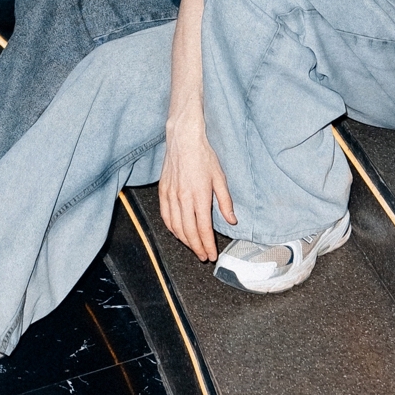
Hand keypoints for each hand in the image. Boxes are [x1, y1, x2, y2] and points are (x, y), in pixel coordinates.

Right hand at [159, 119, 236, 261]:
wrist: (183, 139)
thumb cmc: (203, 156)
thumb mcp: (220, 178)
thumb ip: (225, 202)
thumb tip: (232, 220)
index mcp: (199, 195)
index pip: (203, 228)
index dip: (207, 245)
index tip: (212, 255)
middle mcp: (183, 198)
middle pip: (189, 231)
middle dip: (197, 247)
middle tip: (204, 256)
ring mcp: (171, 195)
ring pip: (176, 226)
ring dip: (184, 241)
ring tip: (193, 247)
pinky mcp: (163, 191)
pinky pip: (165, 216)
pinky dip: (171, 228)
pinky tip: (178, 233)